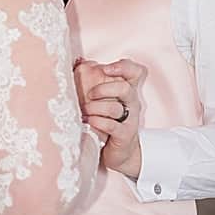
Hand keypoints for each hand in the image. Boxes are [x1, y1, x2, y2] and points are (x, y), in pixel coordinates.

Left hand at [78, 58, 148, 178]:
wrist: (120, 152)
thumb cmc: (108, 122)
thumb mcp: (105, 101)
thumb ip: (95, 83)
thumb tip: (79, 63)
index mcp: (128, 91)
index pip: (135, 72)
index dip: (123, 67)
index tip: (105, 68)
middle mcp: (132, 103)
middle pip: (125, 88)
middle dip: (104, 89)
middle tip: (89, 95)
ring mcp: (130, 119)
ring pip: (115, 108)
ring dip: (95, 108)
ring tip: (84, 111)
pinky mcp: (124, 135)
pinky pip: (111, 125)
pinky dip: (97, 122)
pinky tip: (88, 122)